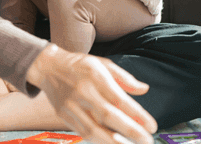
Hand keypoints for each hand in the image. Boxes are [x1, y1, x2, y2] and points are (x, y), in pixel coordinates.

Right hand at [27, 44, 156, 143]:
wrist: (48, 67)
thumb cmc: (79, 65)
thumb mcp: (102, 63)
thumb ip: (124, 78)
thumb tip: (144, 89)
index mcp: (94, 74)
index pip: (118, 98)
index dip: (137, 114)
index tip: (152, 125)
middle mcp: (83, 90)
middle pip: (108, 116)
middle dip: (131, 131)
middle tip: (147, 141)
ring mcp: (72, 105)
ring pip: (95, 130)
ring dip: (115, 143)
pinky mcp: (64, 115)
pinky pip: (84, 133)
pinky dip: (100, 141)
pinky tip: (113, 143)